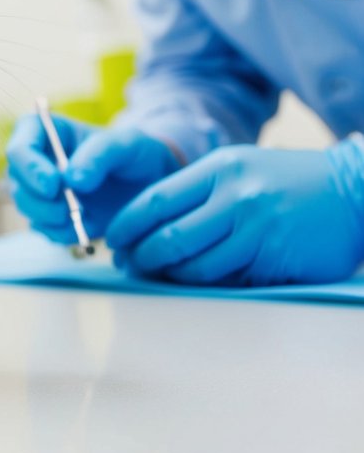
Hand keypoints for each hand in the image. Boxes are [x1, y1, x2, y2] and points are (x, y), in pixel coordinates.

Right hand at [6, 114, 180, 244]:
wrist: (149, 185)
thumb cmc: (136, 154)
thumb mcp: (127, 144)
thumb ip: (99, 155)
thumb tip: (72, 180)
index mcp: (46, 132)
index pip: (20, 147)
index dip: (29, 167)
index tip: (54, 185)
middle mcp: (37, 160)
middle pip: (16, 182)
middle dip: (38, 200)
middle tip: (67, 210)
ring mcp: (40, 190)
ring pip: (25, 207)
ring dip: (48, 218)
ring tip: (80, 218)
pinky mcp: (51, 215)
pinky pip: (43, 229)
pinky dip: (61, 234)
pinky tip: (84, 228)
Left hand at [106, 144, 363, 285]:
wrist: (353, 190)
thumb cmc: (285, 180)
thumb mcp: (238, 167)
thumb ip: (196, 191)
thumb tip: (146, 224)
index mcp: (219, 170)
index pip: (155, 201)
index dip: (126, 225)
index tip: (113, 239)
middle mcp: (235, 198)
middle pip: (169, 238)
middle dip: (141, 257)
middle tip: (127, 265)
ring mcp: (257, 231)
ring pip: (195, 266)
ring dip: (168, 277)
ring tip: (154, 276)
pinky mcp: (275, 259)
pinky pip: (226, 280)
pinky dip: (204, 285)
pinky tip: (191, 283)